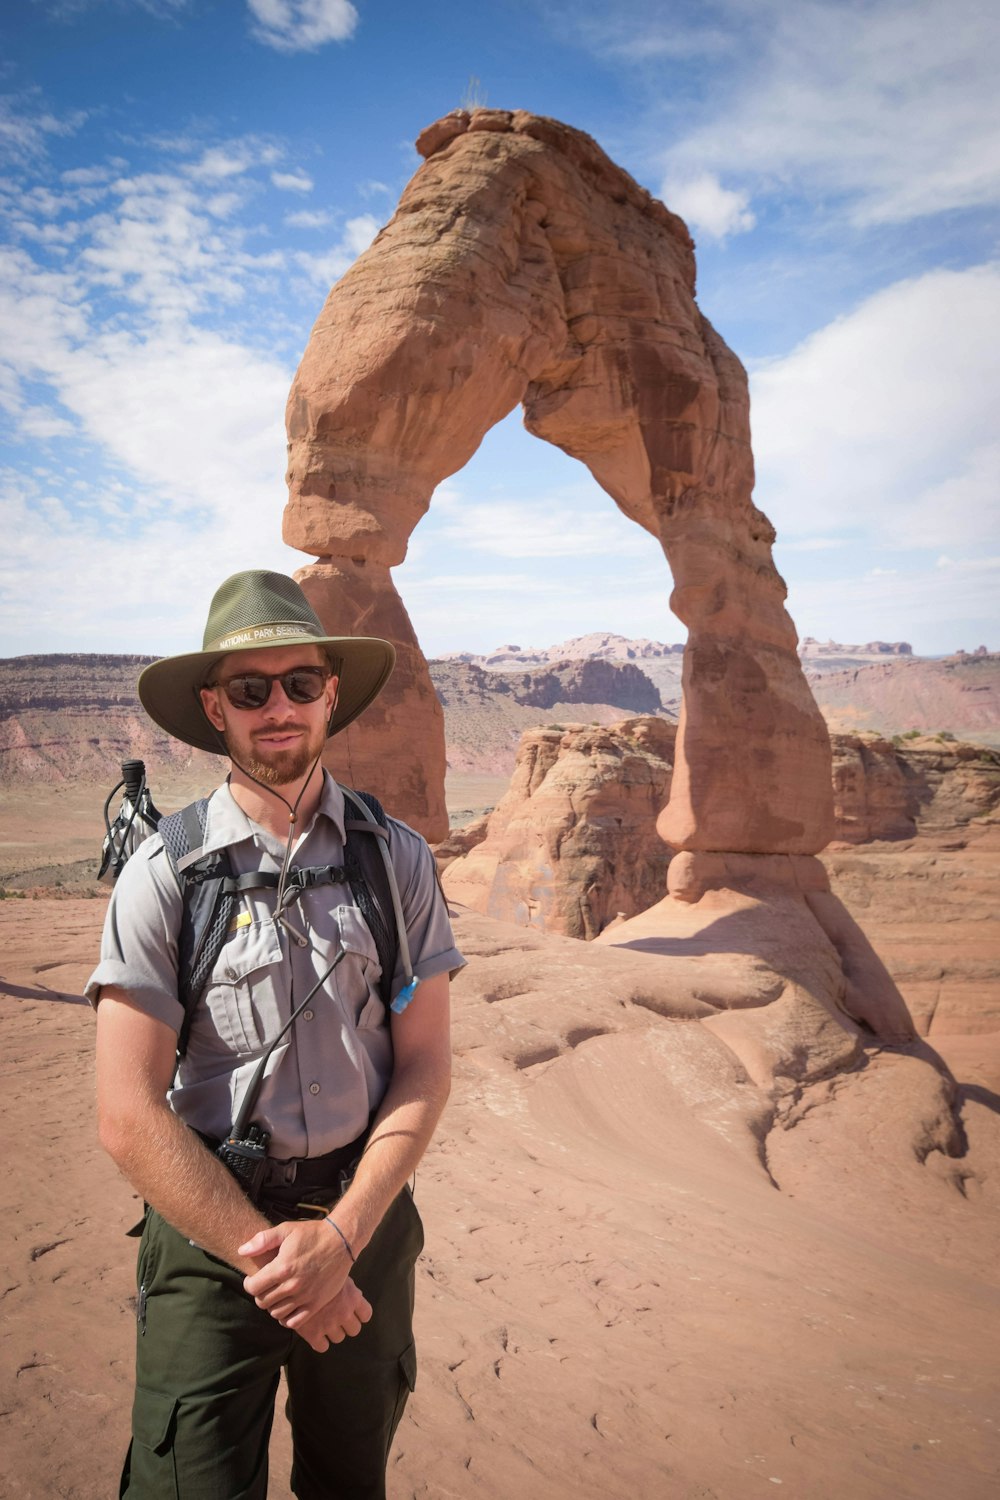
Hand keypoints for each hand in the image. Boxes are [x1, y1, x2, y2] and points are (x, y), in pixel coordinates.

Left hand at [239, 1218, 354, 1324]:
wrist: (341, 1241)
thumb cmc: (312, 1234)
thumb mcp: (286, 1230)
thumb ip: (262, 1240)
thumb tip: (242, 1251)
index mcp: (282, 1267)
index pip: (253, 1287)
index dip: (249, 1283)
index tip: (253, 1279)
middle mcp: (292, 1285)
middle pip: (263, 1302)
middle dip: (260, 1294)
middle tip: (265, 1287)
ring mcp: (305, 1297)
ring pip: (276, 1313)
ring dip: (272, 1306)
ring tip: (276, 1295)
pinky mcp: (316, 1304)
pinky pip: (294, 1322)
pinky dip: (286, 1318)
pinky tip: (287, 1307)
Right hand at [292, 1280, 373, 1352]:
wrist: (292, 1279)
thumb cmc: (317, 1273)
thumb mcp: (337, 1275)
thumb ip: (348, 1287)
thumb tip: (358, 1295)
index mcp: (352, 1297)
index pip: (366, 1315)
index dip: (359, 1315)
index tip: (352, 1312)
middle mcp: (344, 1312)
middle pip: (354, 1329)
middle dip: (346, 1325)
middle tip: (337, 1318)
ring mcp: (329, 1324)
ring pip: (339, 1338)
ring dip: (332, 1332)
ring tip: (323, 1321)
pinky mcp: (313, 1333)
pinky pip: (322, 1347)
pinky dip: (319, 1342)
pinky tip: (314, 1331)